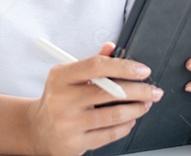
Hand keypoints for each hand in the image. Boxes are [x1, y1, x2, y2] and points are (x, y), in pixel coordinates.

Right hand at [26, 42, 163, 155]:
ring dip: (137, 109)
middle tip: (154, 90)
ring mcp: (68, 124)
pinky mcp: (75, 143)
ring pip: (113, 115)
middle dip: (139, 90)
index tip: (143, 70)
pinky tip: (131, 120)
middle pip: (110, 92)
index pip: (96, 66)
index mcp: (60, 77)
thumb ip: (92, 62)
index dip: (124, 66)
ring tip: (145, 104)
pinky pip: (109, 134)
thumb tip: (112, 47)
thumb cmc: (58, 99)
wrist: (37, 130)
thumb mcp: (68, 76)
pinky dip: (125, 126)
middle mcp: (62, 100)